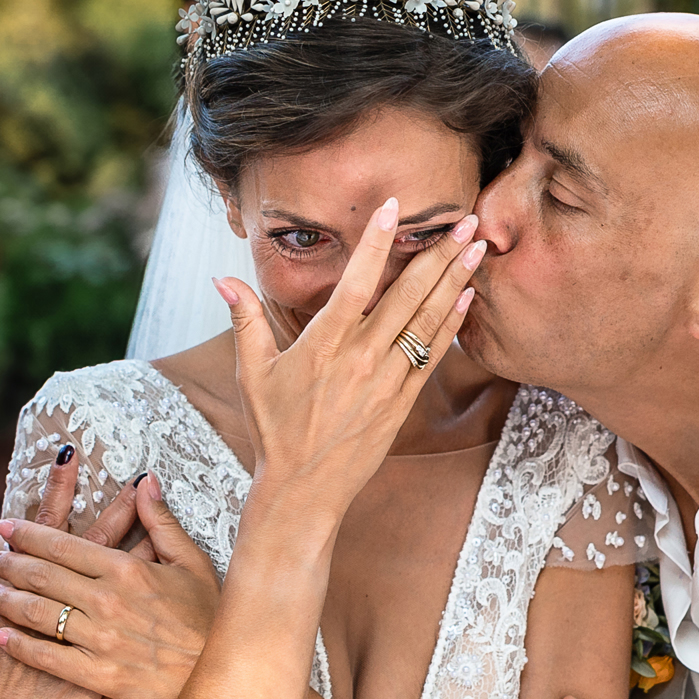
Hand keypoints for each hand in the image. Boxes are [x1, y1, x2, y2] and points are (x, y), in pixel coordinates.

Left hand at [0, 471, 218, 698]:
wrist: (220, 681)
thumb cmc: (208, 620)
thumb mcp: (193, 564)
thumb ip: (163, 521)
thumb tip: (146, 481)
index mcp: (127, 570)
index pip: (64, 545)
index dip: (29, 534)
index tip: (6, 526)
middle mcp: (107, 602)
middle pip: (43, 576)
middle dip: (10, 562)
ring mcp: (100, 640)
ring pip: (38, 613)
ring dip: (7, 598)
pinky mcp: (98, 676)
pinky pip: (47, 656)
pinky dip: (16, 643)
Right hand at [216, 200, 482, 516]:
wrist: (303, 489)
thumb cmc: (274, 429)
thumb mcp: (251, 373)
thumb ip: (244, 320)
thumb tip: (221, 278)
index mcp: (323, 346)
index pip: (356, 282)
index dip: (377, 243)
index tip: (394, 209)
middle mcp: (360, 359)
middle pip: (407, 296)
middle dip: (438, 254)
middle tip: (465, 220)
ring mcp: (386, 381)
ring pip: (427, 321)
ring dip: (454, 281)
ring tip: (476, 247)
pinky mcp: (402, 402)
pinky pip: (432, 355)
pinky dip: (450, 324)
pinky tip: (465, 297)